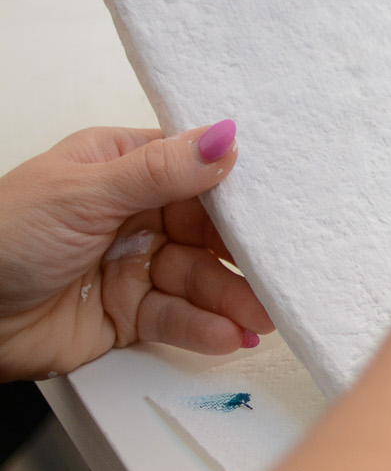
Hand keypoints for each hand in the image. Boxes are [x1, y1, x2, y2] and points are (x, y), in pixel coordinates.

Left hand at [0, 122, 275, 381]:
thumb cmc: (1, 237)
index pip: (195, 173)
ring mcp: (133, 265)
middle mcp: (132, 214)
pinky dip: (206, 328)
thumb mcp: (84, 192)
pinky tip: (229, 335)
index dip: (237, 192)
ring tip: (262, 317)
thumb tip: (226, 135)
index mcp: (119, 168)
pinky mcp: (129, 314)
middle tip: (281, 274)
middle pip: (208, 233)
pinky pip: (179, 318)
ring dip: (232, 298)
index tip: (280, 209)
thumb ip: (160, 170)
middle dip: (243, 256)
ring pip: (199, 280)